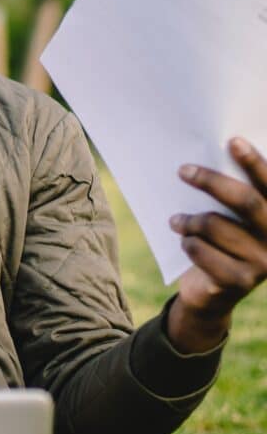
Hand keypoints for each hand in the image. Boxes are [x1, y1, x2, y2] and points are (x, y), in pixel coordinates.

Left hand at [167, 137, 266, 352]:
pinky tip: (185, 243)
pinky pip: (202, 252)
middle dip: (212, 181)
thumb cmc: (221, 241)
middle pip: (247, 201)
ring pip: (216, 226)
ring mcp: (263, 263)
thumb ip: (231, 194)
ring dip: (189, 220)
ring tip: (175, 220)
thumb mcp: (229, 217)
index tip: (233, 141)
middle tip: (183, 170)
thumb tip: (208, 153)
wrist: (212, 292)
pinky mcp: (240, 282)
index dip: (255, 162)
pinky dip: (187, 243)